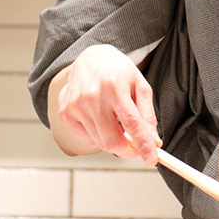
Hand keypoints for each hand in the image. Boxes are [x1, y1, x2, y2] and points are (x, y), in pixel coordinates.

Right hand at [54, 45, 159, 165]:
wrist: (91, 58)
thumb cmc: (119, 72)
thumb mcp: (140, 86)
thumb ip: (147, 114)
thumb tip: (153, 141)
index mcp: (115, 86)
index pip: (132, 123)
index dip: (143, 144)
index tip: (152, 159)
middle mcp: (93, 96)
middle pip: (112, 140)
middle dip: (128, 150)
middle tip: (136, 146)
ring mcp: (76, 105)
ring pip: (100, 142)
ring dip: (113, 140)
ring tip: (116, 120)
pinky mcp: (65, 112)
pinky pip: (87, 139)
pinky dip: (98, 136)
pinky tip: (100, 118)